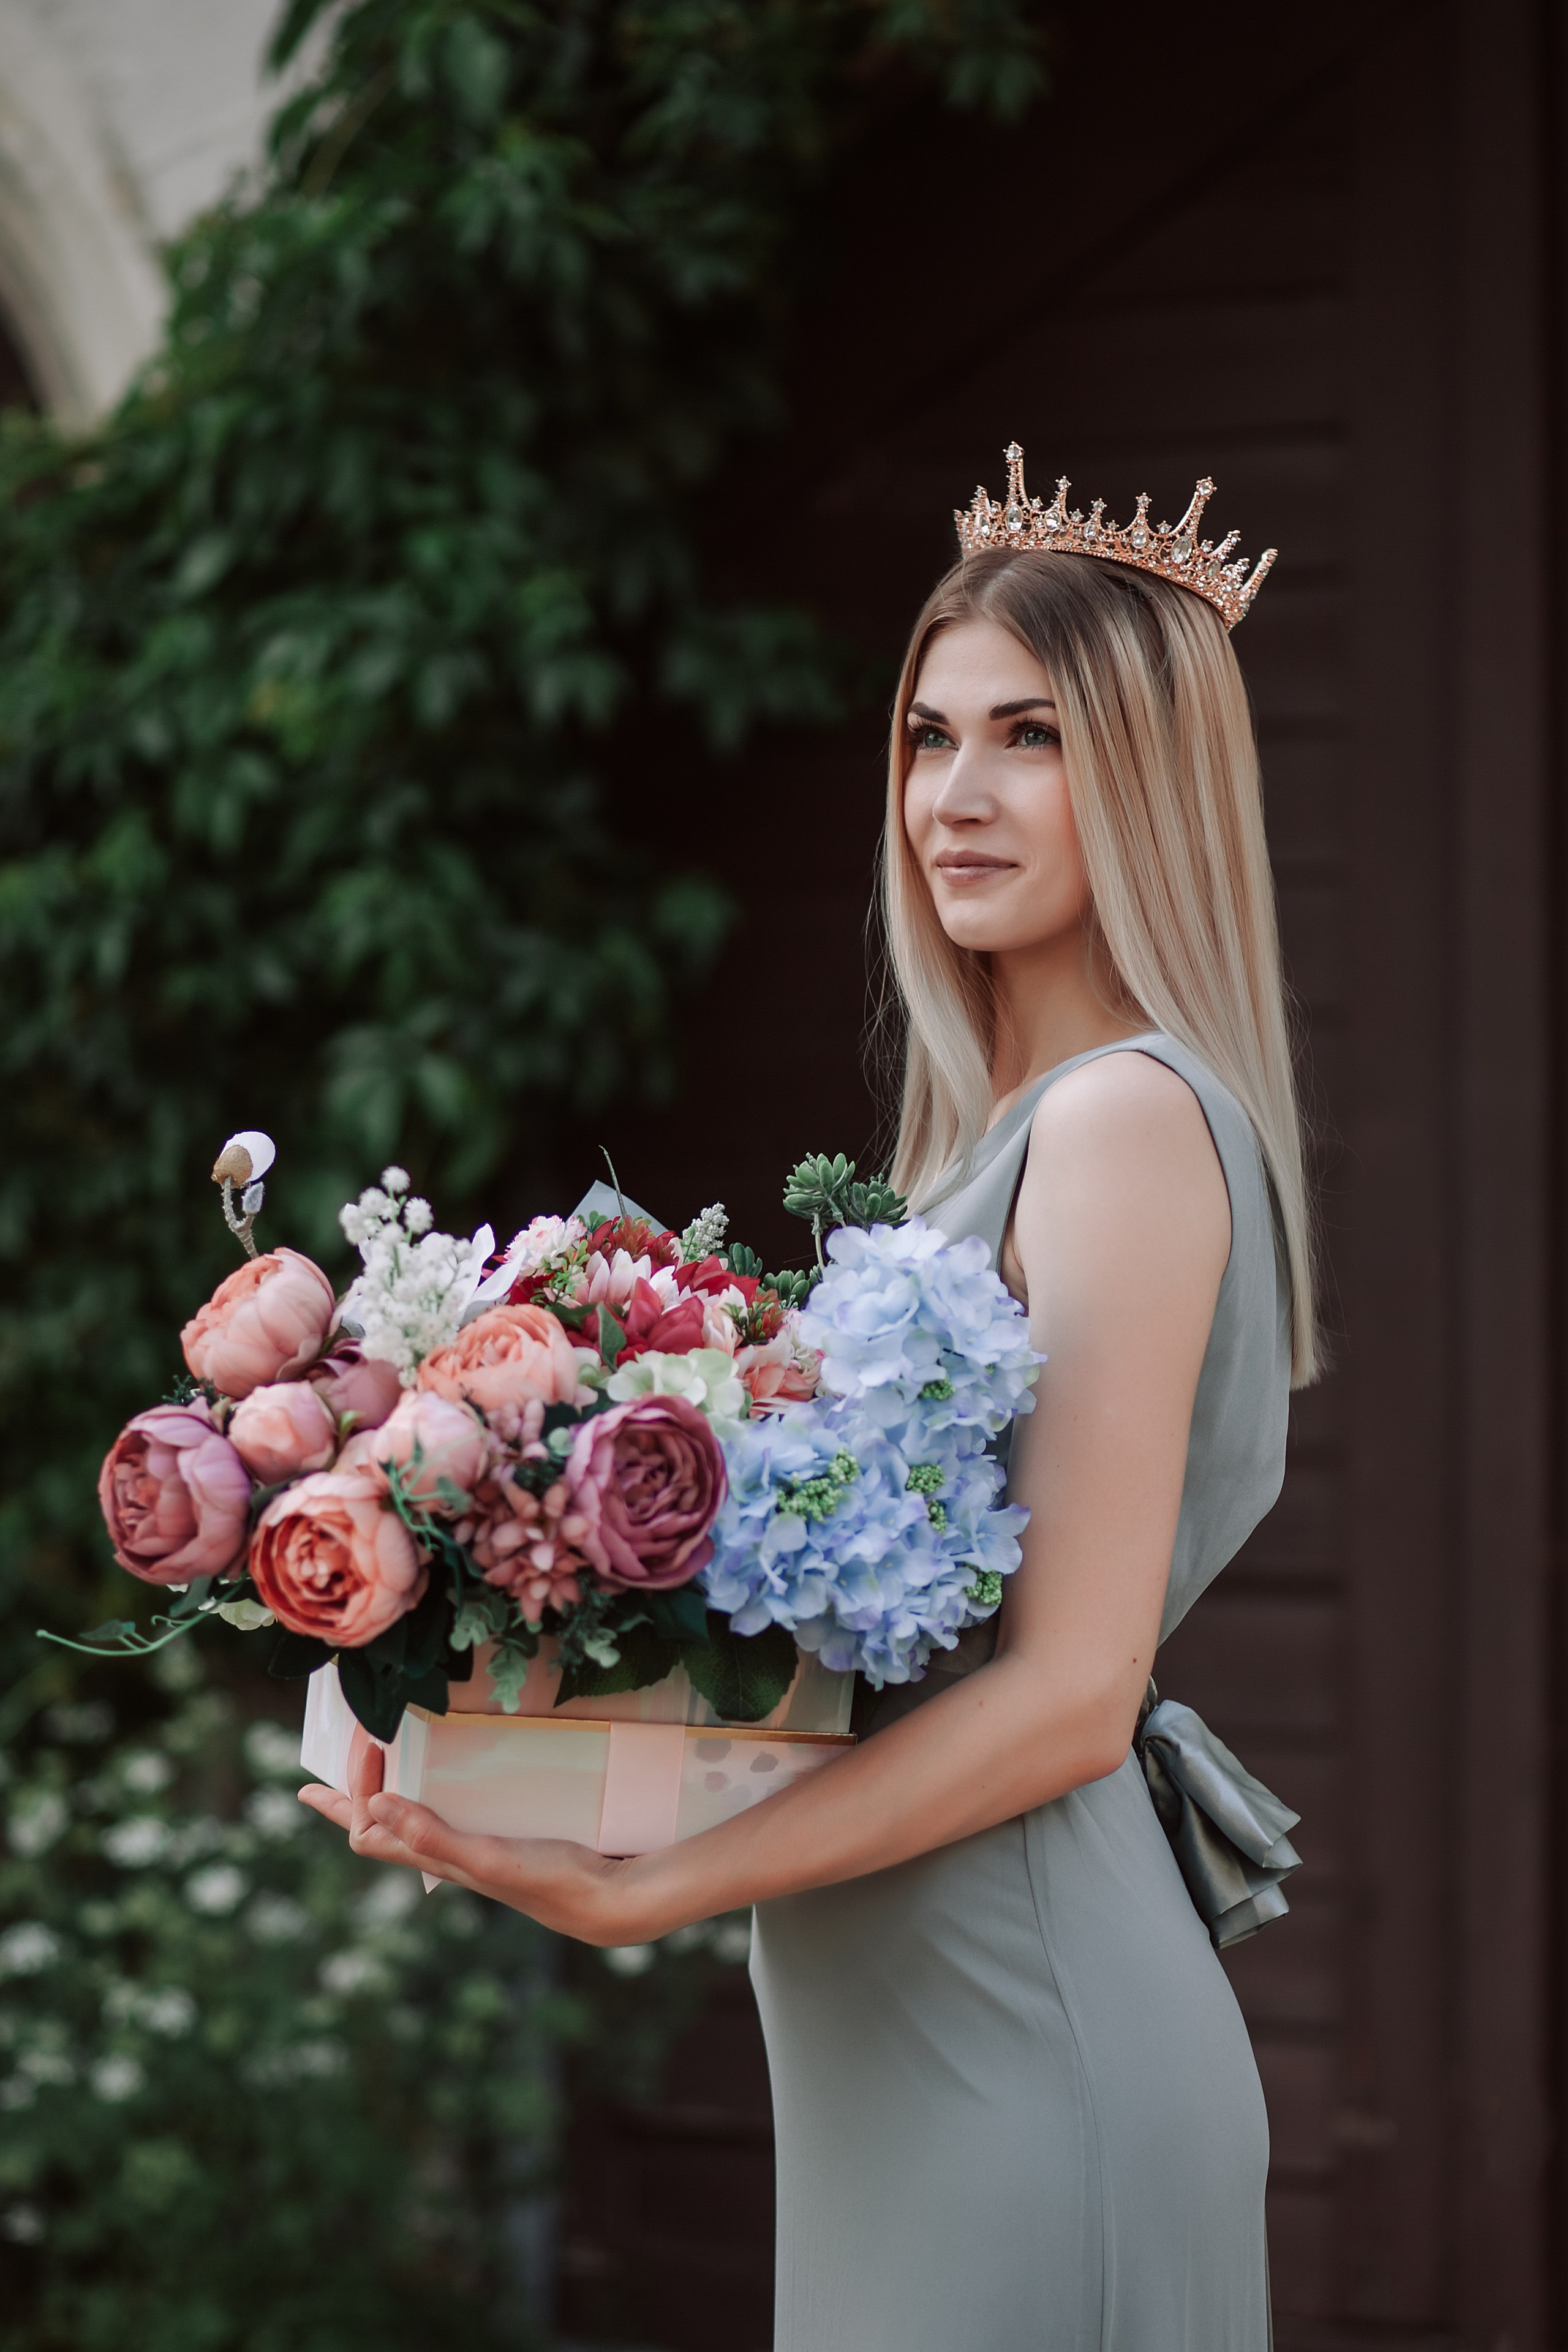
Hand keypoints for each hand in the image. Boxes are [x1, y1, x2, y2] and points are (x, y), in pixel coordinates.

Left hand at [297, 1728, 652, 1944]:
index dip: (348, 1795)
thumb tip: (376, 1804)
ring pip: (410, 1821)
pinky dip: (430, 1793)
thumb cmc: (548, 1880)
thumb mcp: (487, 1858)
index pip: (365, 1832)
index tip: (366, 1743)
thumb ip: (433, 1835)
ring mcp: (472, 1846)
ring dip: (382, 1798)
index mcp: (434, 1859)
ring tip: (367, 1780)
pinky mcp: (500, 1835)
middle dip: (344, 1806)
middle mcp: (444, 1854)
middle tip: (313, 1787)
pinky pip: (449, 1812)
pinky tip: (444, 1782)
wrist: (605, 1899)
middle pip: (377, 1829)